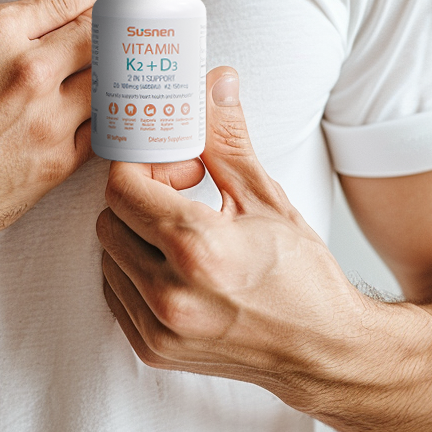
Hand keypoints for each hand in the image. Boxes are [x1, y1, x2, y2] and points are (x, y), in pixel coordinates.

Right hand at [0, 0, 114, 280]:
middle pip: (99, 33)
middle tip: (131, 15)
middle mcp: (30, 72)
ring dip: (123, 65)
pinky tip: (121, 104)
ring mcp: (49, 119)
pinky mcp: (59, 161)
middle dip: (119, 20)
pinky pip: (104, 127)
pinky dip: (115, 112)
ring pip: (109, 78)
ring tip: (135, 57)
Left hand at [97, 66, 365, 413]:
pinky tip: (174, 263)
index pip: (123, 186)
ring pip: (107, 254)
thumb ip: (227, 139)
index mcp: (197, 249)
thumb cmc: (304, 275)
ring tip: (181, 230)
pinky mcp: (151, 349)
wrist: (324, 351)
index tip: (174, 165)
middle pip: (110, 218)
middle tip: (180, 192)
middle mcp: (169, 293)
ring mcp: (157, 327)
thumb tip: (214, 81)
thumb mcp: (267, 198)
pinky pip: (114, 290)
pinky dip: (133, 269)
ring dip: (133, 232)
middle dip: (138, 195)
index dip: (144, 166)